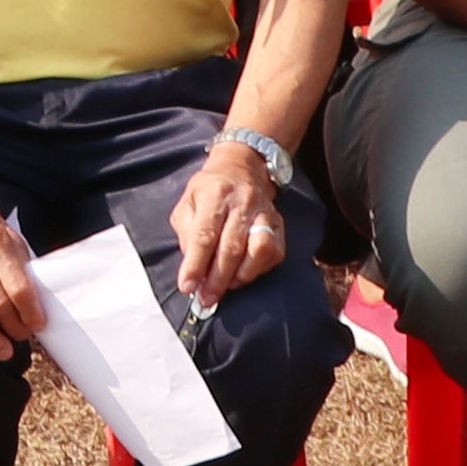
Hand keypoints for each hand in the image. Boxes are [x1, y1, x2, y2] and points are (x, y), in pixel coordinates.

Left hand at [171, 137, 292, 300]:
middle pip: (231, 248)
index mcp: (215, 194)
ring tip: (226, 286)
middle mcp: (243, 202)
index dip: (196, 264)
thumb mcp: (188, 202)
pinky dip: (258, 270)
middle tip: (206, 299)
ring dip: (240, 276)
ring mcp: (265, 212)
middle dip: (217, 280)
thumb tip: (193, 266)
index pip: (204, 234)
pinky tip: (243, 273)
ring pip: (258, 251)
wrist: (243, 166)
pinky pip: (274, 253)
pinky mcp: (279, 224)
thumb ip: (187, 233)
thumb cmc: (210, 189)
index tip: (188, 287)